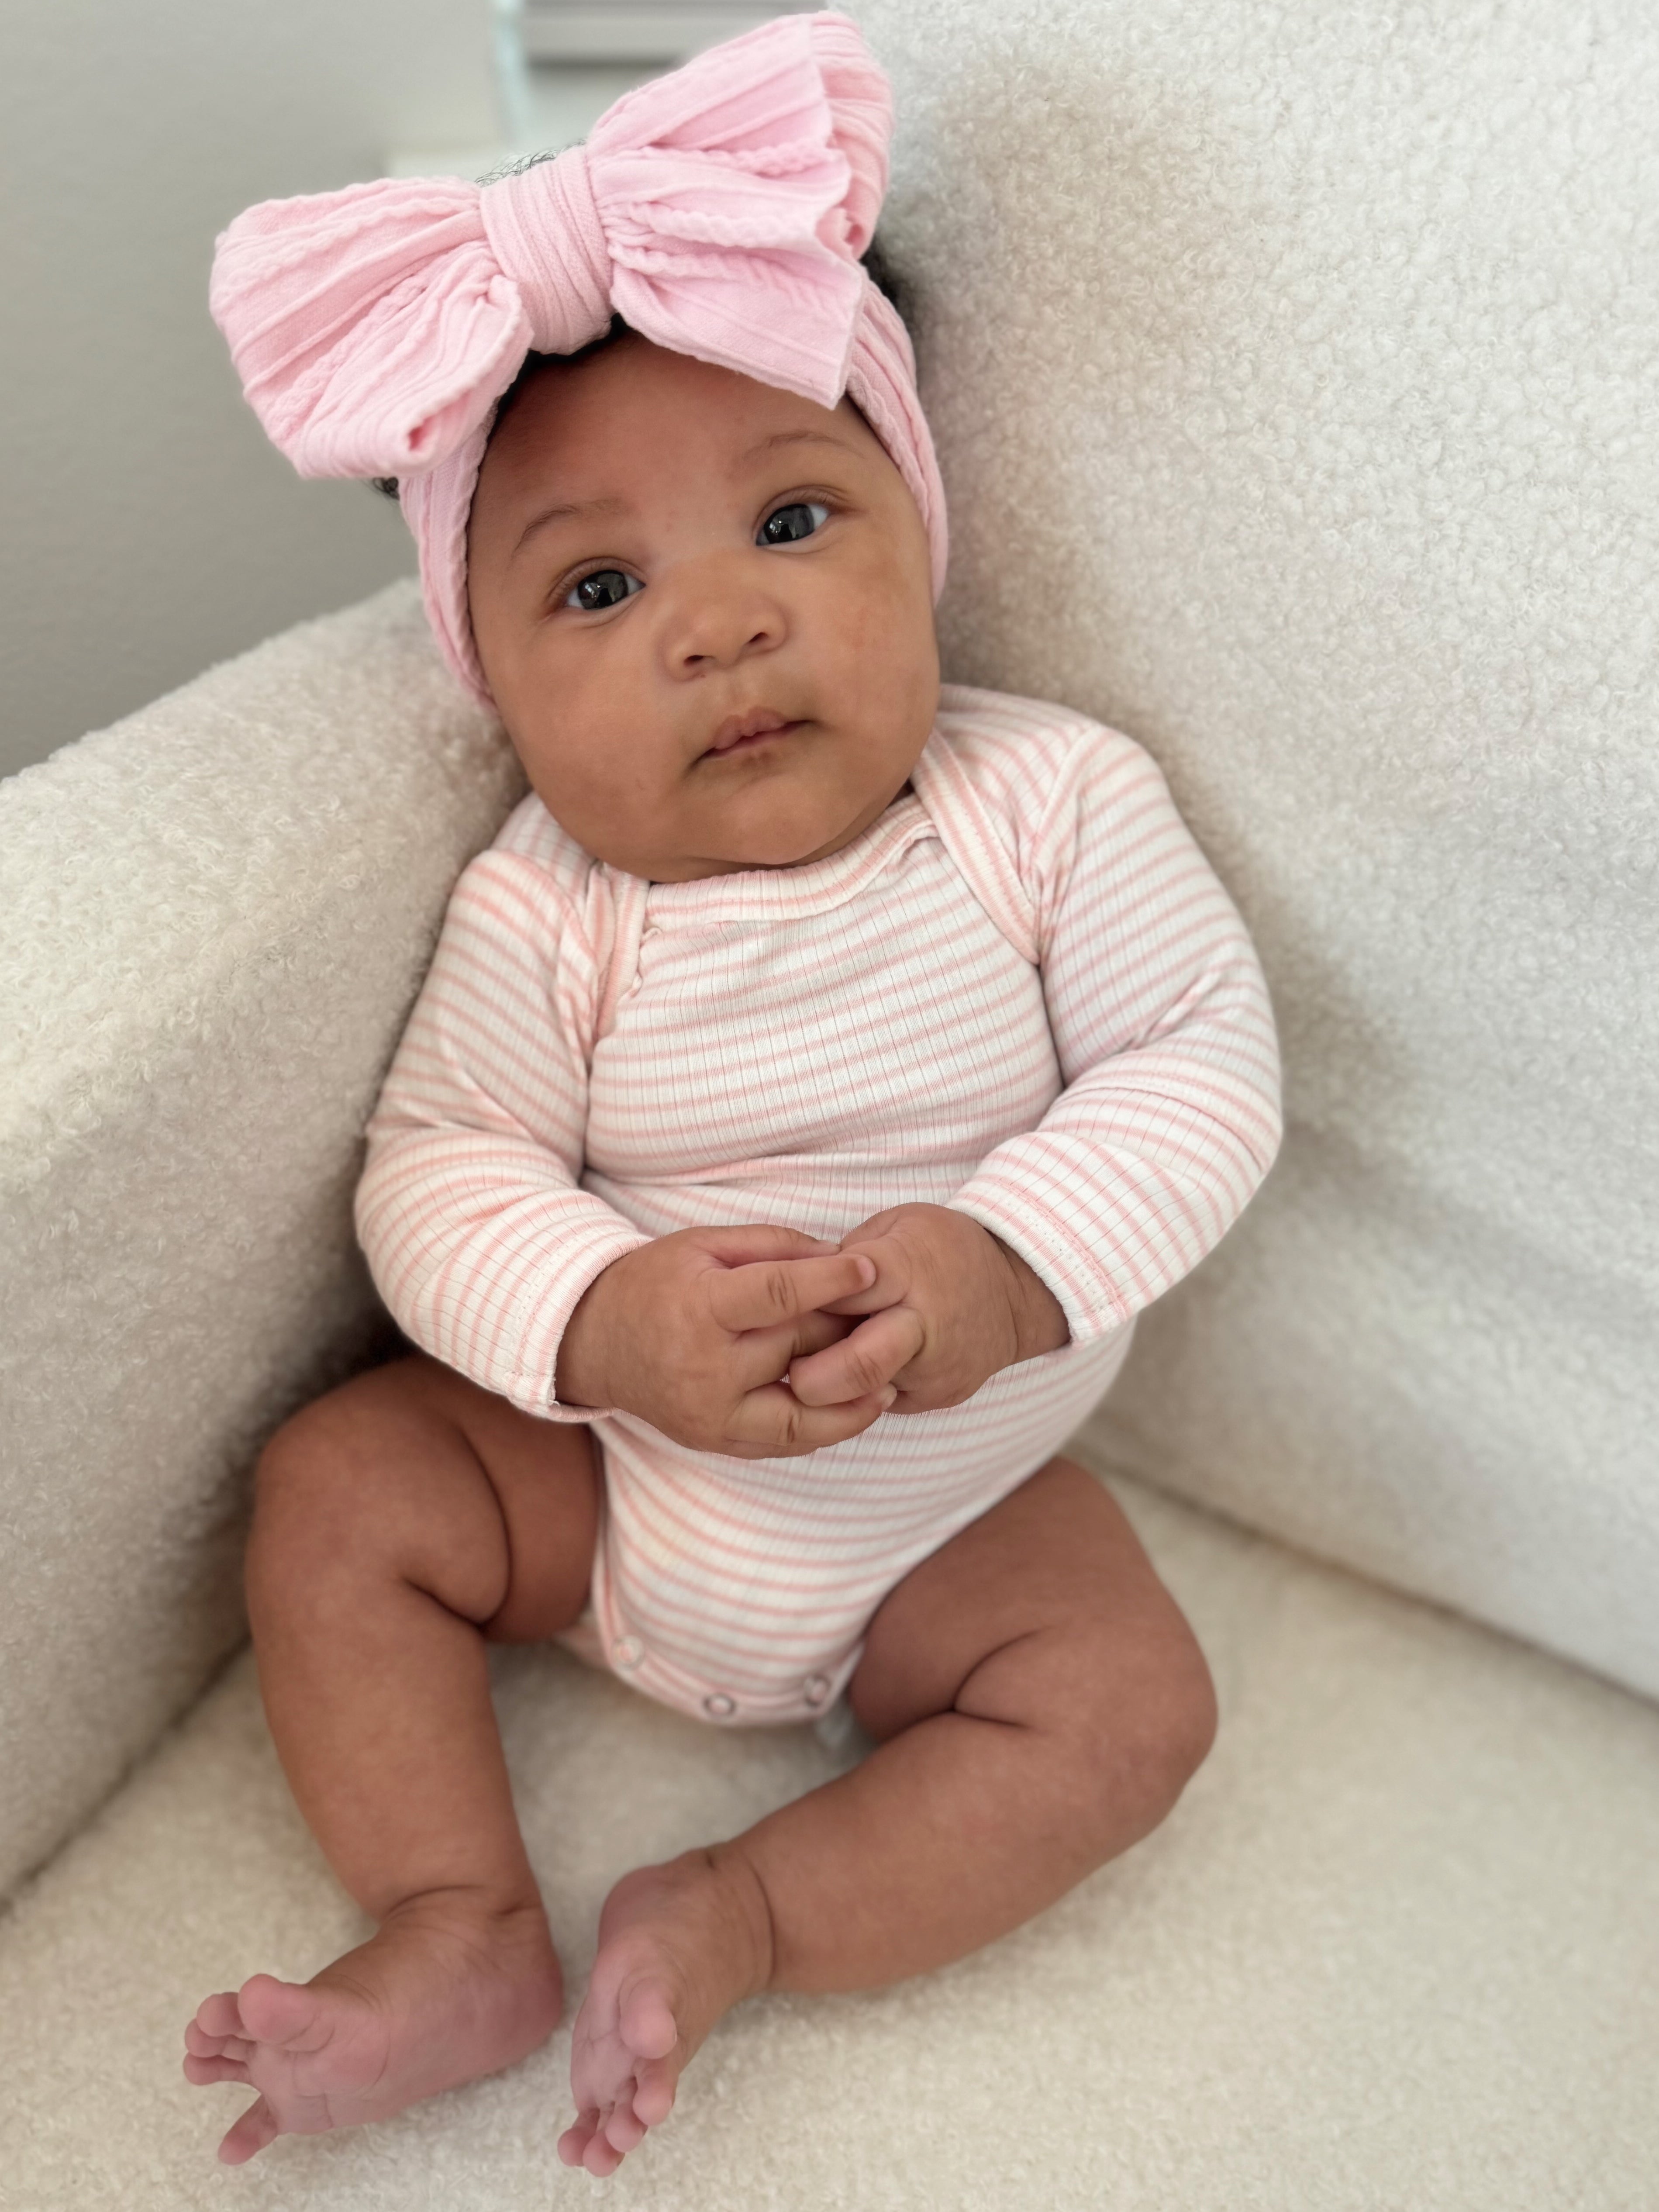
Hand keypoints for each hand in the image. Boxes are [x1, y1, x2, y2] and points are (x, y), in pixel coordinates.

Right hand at [554, 1224, 890, 1457]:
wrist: (596, 1341)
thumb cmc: (654, 1282)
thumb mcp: (703, 1244)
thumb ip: (772, 1246)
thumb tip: (839, 1257)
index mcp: (700, 1309)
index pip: (779, 1295)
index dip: (831, 1281)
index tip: (871, 1270)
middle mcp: (705, 1369)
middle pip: (797, 1349)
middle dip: (844, 1332)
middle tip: (888, 1320)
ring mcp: (709, 1413)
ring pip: (801, 1415)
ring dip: (851, 1401)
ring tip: (891, 1385)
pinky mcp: (713, 1440)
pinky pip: (783, 1444)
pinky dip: (824, 1430)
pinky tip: (855, 1411)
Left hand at [785, 1204, 1069, 1415]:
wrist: (1015, 1292)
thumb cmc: (942, 1248)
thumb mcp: (895, 1226)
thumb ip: (844, 1257)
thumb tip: (793, 1287)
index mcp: (907, 1270)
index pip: (838, 1292)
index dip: (799, 1301)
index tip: (775, 1309)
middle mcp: (923, 1327)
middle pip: (853, 1369)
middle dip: (808, 1375)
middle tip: (787, 1364)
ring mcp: (933, 1370)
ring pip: (861, 1399)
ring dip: (828, 1389)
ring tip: (814, 1367)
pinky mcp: (937, 1397)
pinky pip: (881, 1404)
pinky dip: (856, 1393)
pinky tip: (851, 1372)